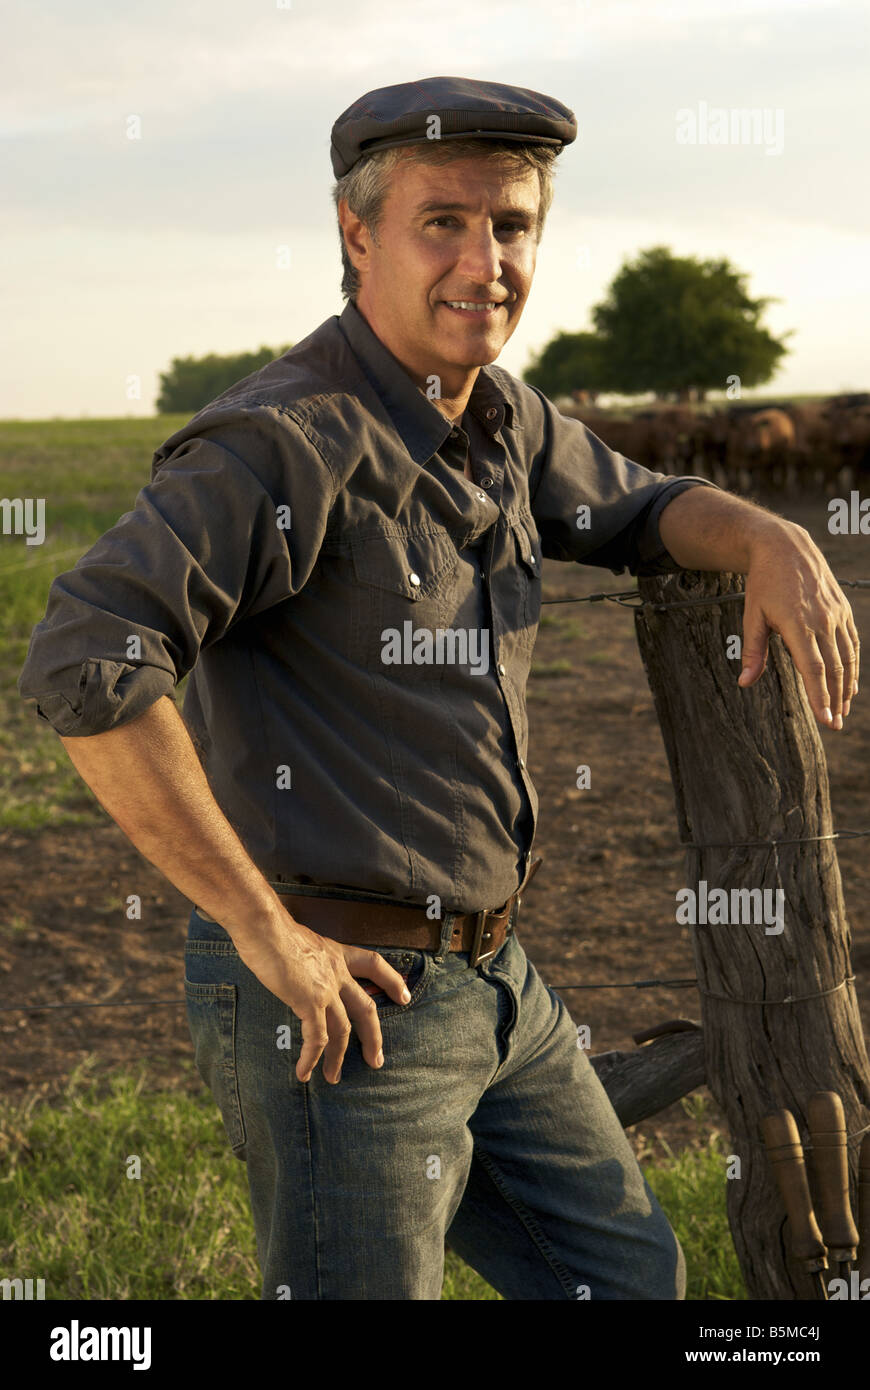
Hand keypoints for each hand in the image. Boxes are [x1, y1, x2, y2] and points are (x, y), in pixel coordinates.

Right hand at [231, 909, 411, 1083]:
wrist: (263, 925)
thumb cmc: (271, 929)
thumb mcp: (299, 941)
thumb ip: (306, 959)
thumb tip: (295, 968)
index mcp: (336, 955)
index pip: (373, 964)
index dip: (391, 980)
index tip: (404, 996)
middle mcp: (337, 972)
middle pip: (365, 1008)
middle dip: (373, 1037)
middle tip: (377, 1060)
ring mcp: (326, 988)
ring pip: (342, 1030)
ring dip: (338, 1058)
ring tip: (333, 1077)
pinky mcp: (309, 1001)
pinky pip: (317, 1038)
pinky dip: (311, 1058)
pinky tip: (304, 1073)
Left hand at [738, 521, 859, 728]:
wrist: (785, 546)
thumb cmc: (763, 583)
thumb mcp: (752, 615)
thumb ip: (753, 651)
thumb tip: (745, 683)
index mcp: (798, 624)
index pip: (813, 668)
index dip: (820, 695)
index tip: (825, 718)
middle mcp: (822, 620)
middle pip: (834, 668)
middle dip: (835, 699)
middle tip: (835, 725)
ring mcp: (835, 614)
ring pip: (847, 657)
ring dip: (847, 686)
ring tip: (843, 710)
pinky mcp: (842, 610)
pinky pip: (852, 642)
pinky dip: (853, 665)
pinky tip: (850, 683)